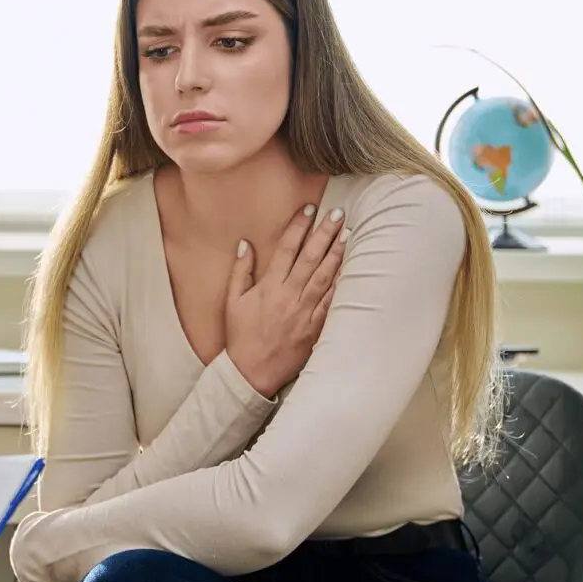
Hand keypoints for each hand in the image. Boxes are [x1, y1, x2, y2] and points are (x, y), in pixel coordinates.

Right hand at [226, 204, 348, 397]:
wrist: (251, 372)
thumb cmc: (241, 335)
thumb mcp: (232, 301)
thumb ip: (241, 270)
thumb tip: (246, 243)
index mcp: (268, 287)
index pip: (286, 249)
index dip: (298, 227)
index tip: (309, 209)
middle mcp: (288, 296)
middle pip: (309, 258)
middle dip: (324, 233)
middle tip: (337, 213)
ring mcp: (304, 312)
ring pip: (324, 277)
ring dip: (336, 254)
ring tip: (347, 233)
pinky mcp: (315, 328)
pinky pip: (331, 303)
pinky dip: (340, 285)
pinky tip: (350, 269)